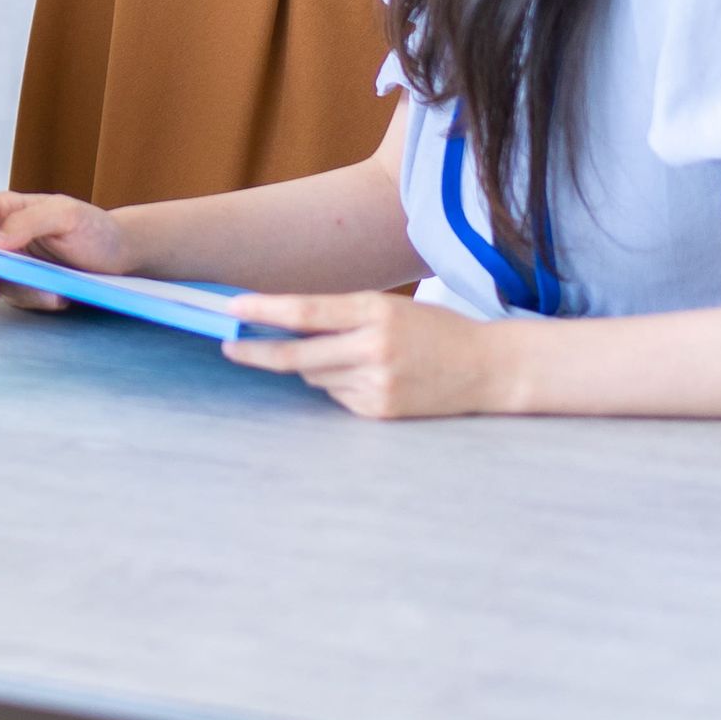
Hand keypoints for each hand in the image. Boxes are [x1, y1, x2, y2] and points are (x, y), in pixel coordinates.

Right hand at [0, 188, 134, 310]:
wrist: (120, 256)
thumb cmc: (94, 227)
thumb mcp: (66, 215)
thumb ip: (27, 222)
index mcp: (6, 208)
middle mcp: (1, 235)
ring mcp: (11, 262)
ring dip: (20, 291)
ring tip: (54, 294)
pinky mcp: (23, 286)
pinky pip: (16, 297)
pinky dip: (35, 300)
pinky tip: (59, 297)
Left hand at [221, 290, 499, 418]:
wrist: (490, 369)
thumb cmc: (436, 331)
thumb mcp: (391, 308)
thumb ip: (343, 315)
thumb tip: (283, 325)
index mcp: (377, 311)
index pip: (306, 311)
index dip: (264, 311)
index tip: (231, 309)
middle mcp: (374, 348)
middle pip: (298, 354)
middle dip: (259, 351)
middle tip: (230, 346)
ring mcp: (378, 384)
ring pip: (315, 376)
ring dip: (313, 365)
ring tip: (351, 355)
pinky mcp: (381, 411)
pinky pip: (338, 397)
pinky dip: (340, 385)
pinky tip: (372, 377)